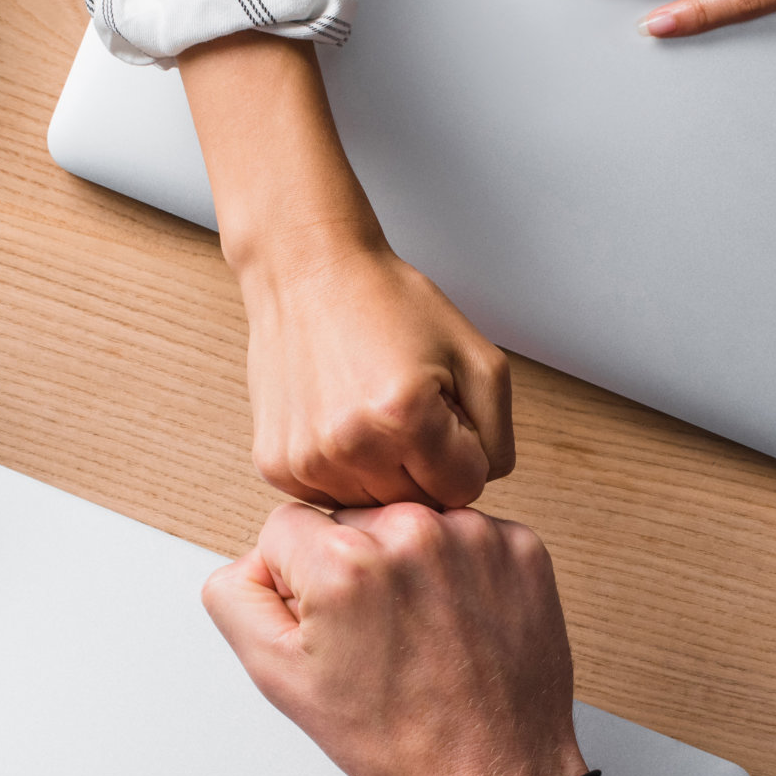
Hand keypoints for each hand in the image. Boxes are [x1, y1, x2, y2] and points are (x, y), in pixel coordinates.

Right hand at [179, 31, 512, 508]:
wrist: (307, 271)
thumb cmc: (389, 304)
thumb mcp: (477, 357)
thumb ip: (499, 436)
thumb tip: (479, 486)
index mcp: (406, 418)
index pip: (464, 488)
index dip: (463, 450)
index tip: (442, 411)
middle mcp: (351, 446)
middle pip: (418, 503)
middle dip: (424, 465)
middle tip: (405, 408)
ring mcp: (307, 461)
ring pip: (373, 505)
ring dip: (382, 471)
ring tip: (369, 412)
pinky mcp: (276, 465)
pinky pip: (331, 495)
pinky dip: (344, 469)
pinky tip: (340, 422)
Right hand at [203, 503, 670, 775]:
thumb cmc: (394, 739)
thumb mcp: (278, 676)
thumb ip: (236, 594)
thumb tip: (255, 553)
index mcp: (343, 560)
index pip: (286, 527)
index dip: (299, 582)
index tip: (335, 627)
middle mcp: (412, 531)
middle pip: (351, 518)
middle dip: (355, 567)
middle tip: (381, 639)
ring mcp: (476, 536)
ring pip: (410, 523)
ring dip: (409, 566)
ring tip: (425, 635)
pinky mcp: (523, 547)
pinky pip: (468, 536)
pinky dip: (462, 572)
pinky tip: (462, 625)